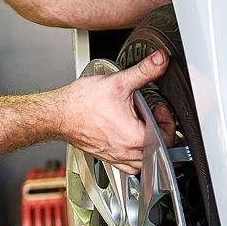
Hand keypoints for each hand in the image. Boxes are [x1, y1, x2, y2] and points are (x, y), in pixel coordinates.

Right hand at [57, 51, 168, 172]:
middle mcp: (126, 152)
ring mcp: (115, 157)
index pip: (166, 138)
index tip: (158, 108)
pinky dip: (134, 155)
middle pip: (158, 151)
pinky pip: (128, 165)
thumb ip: (144, 71)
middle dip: (160, 131)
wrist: (58, 114)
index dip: (167, 120)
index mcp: (134, 138)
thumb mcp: (119, 82)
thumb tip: (160, 60)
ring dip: (149, 146)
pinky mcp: (105, 157)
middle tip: (152, 115)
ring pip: (144, 161)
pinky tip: (128, 139)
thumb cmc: (82, 104)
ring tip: (143, 128)